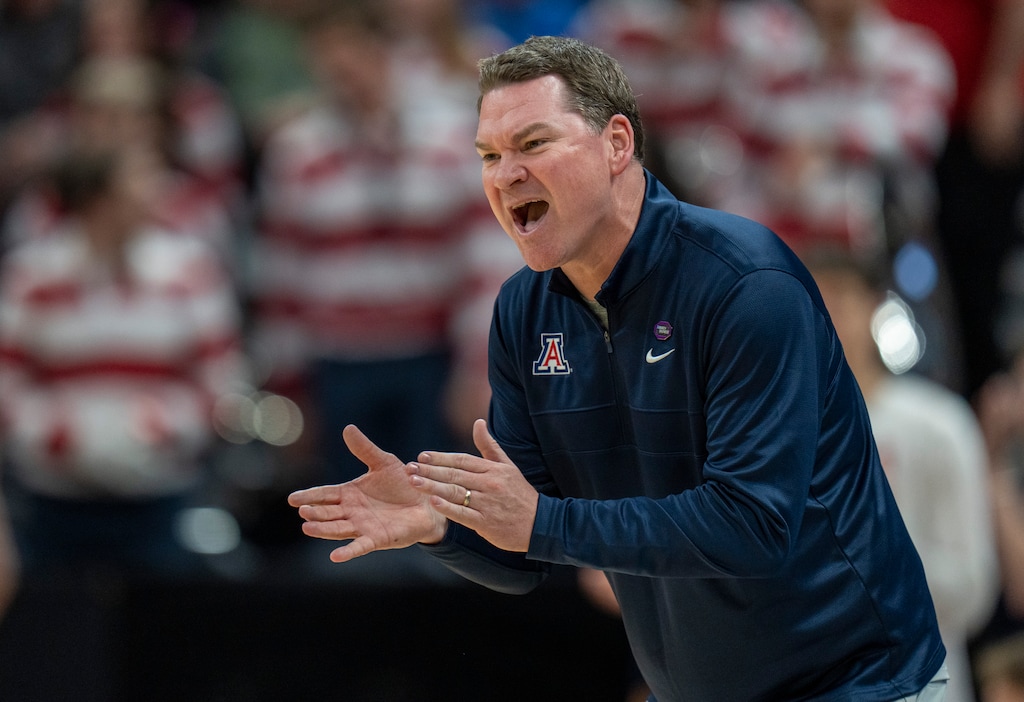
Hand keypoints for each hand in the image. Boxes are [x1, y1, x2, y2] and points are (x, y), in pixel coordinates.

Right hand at [287, 425, 447, 562]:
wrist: (428, 503)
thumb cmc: (404, 484)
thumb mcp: (384, 463)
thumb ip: (365, 449)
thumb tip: (348, 428)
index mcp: (350, 494)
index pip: (325, 495)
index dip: (309, 496)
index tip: (292, 499)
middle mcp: (352, 512)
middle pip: (328, 512)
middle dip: (315, 512)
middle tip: (302, 510)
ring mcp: (363, 527)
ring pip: (339, 529)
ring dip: (323, 529)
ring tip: (307, 527)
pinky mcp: (378, 539)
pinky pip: (361, 546)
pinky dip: (348, 552)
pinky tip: (334, 556)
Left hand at [407, 419, 538, 552]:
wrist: (541, 523)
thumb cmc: (520, 493)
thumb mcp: (508, 466)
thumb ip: (489, 446)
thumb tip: (477, 422)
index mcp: (493, 469)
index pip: (462, 460)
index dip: (441, 458)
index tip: (422, 456)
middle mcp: (489, 484)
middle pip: (455, 475)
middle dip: (430, 471)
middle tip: (410, 468)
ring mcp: (487, 504)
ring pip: (456, 492)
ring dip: (433, 487)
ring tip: (414, 482)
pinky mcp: (487, 523)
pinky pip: (464, 514)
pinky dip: (449, 508)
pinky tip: (434, 503)